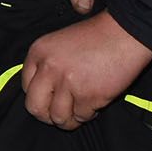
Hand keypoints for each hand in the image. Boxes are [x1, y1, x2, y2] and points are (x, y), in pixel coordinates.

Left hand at [20, 12, 151, 129]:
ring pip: (58, 118)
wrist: (126, 32)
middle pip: (35, 107)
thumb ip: (46, 65)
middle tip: (61, 114)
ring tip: (81, 108)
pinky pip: (82, 117)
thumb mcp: (59, 43)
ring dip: (70, 118)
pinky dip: (89, 113)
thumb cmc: (96, 37)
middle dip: (47, 116)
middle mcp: (49, 68)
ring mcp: (68, 83)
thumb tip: (43, 95)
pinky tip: (96, 100)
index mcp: (38, 52)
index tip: (51, 99)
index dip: (40, 96)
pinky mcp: (89, 96)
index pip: (25, 87)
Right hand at [35, 0, 116, 13]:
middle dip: (73, 9)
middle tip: (88, 10)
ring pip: (67, 2)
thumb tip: (81, 7)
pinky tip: (90, 4)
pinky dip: (82, 1)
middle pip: (56, 3)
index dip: (62, 9)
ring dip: (79, 6)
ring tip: (90, 7)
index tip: (78, 14)